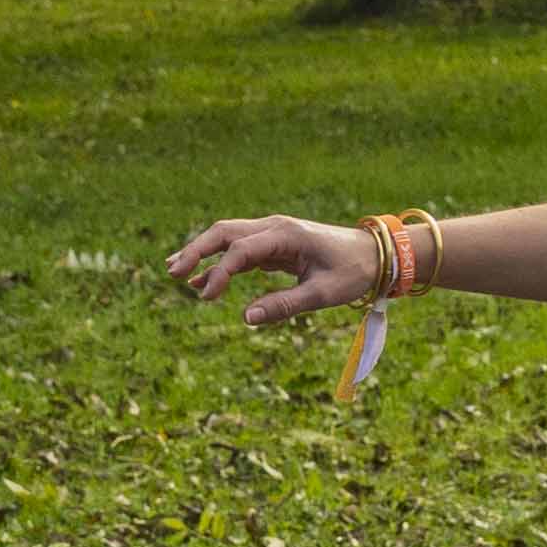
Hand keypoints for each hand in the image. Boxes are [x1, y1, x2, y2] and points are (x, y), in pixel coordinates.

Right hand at [165, 214, 383, 328]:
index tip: (206, 298)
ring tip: (174, 273)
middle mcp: (274, 228)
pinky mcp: (274, 246)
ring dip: (202, 253)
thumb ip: (285, 306)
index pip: (240, 250)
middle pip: (224, 232)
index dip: (220, 273)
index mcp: (285, 235)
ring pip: (228, 238)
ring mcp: (272, 234)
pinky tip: (201, 281)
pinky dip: (219, 263)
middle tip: (171, 272)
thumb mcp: (323, 294)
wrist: (375, 255)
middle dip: (196, 250)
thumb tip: (246, 319)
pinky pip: (240, 251)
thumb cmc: (352, 272)